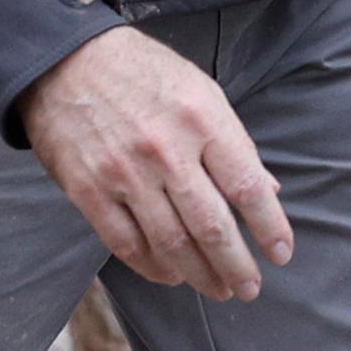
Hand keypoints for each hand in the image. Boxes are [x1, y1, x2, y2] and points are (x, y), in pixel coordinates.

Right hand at [22, 28, 292, 301]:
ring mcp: (126, 174)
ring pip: (170, 243)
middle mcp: (168, 150)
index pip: (247, 186)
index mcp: (204, 120)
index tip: (282, 253)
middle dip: (236, 265)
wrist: (68, 63)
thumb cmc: (145, 74)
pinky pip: (126, 244)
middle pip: (211, 225)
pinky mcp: (89, 191)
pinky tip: (171, 275)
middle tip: (249, 287)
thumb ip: (235, 142)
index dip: (270, 227)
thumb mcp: (203, 91)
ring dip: (199, 274)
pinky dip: (152, 267)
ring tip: (217, 287)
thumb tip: (267, 189)